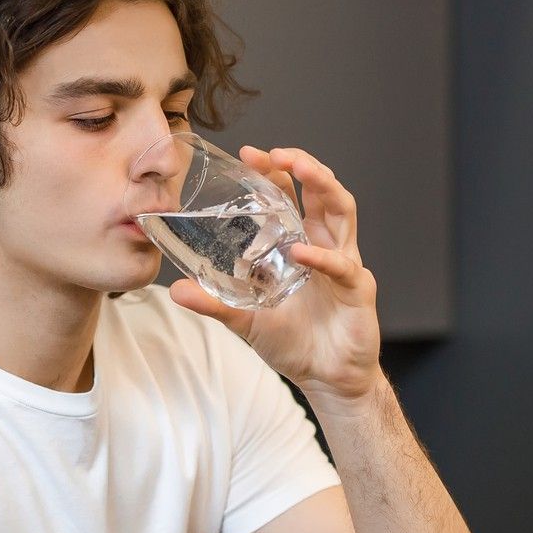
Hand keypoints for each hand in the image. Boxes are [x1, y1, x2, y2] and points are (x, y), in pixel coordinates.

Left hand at [166, 145, 381, 409]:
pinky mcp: (358, 288)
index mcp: (302, 244)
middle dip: (301, 164)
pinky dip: (322, 255)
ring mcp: (344, 263)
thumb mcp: (245, 320)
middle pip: (322, 190)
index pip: (292, 195)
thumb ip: (214, 303)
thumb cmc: (294, 343)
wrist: (327, 379)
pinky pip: (342, 265)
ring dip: (322, 185)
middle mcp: (325, 245)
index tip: (248, 155)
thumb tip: (175, 291)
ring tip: (298, 170)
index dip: (275, 171)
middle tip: (274, 153)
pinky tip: (300, 251)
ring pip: (342, 210)